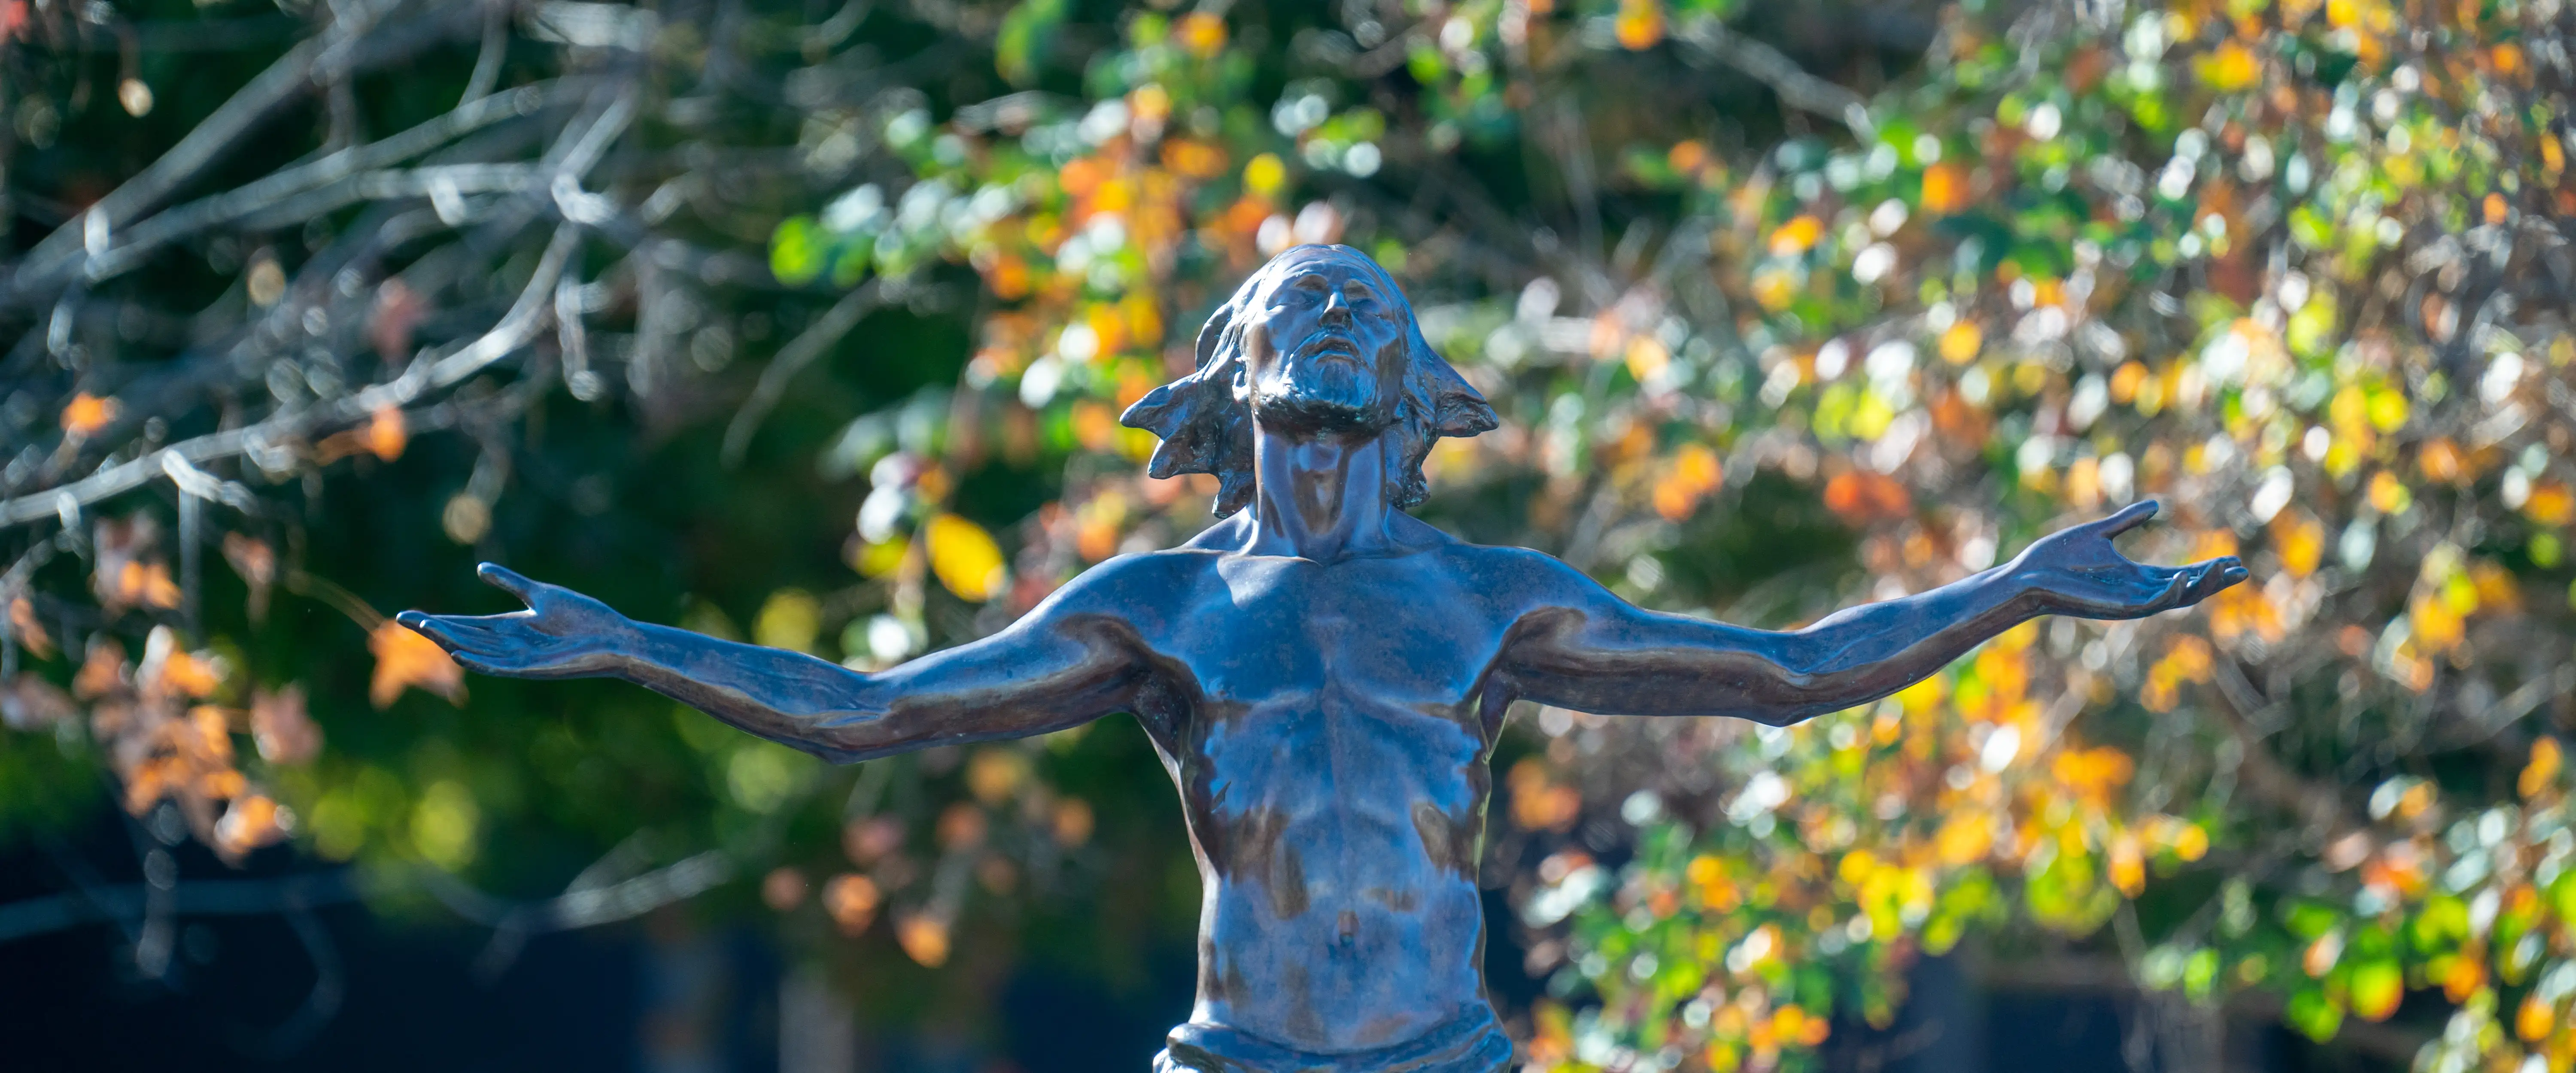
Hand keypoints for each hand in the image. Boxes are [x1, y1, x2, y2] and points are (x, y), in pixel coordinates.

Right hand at [395, 564, 640, 678]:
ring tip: (425, 631)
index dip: (438, 620)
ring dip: (451, 641)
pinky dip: (480, 661)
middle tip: (404, 620)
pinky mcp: (535, 667)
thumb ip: (511, 583)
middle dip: (435, 629)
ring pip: (477, 649)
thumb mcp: (542, 595)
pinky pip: (501, 666)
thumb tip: (479, 570)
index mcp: (510, 627)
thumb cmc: (585, 618)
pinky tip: (459, 654)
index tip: (409, 616)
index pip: (466, 623)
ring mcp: (520, 657)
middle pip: (464, 635)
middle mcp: (510, 644)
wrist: (616, 638)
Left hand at [2010, 500, 2248, 618]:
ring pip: (2175, 598)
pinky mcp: (2117, 605)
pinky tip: (2187, 576)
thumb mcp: (2099, 532)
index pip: (2179, 575)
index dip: (2205, 569)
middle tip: (2241, 570)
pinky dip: (2171, 591)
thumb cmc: (2056, 558)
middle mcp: (2136, 592)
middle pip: (2186, 590)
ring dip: (2201, 586)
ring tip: (2226, 571)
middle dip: (2214, 581)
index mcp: (2133, 576)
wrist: (2027, 575)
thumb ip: (2127, 520)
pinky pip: (2151, 602)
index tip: (2231, 559)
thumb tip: (2156, 505)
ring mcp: (2128, 601)